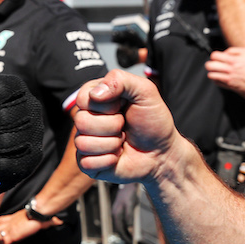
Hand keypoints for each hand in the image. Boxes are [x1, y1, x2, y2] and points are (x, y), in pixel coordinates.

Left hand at [0, 208, 58, 243]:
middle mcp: (10, 222)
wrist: (39, 212)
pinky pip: (1, 243)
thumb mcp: (43, 219)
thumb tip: (59, 221)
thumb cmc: (41, 214)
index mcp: (15, 218)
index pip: (2, 220)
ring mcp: (9, 229)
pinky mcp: (11, 235)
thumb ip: (49, 221)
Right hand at [74, 70, 179, 184]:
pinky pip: (86, 163)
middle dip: (112, 125)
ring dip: (112, 144)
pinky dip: (108, 160)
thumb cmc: (153, 122)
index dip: (105, 105)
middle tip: (125, 126)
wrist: (162, 152)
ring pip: (83, 143)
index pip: (82, 98)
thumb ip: (121, 80)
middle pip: (82, 121)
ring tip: (122, 141)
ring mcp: (85, 141)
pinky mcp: (86, 163)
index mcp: (96, 99)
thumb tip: (95, 94)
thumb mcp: (145, 92)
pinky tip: (117, 156)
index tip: (122, 107)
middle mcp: (87, 119)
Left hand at [204, 46, 244, 102]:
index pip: (214, 56)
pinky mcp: (228, 85)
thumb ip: (232, 50)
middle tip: (214, 64)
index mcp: (232, 60)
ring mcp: (227, 78)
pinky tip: (221, 77)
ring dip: (212, 72)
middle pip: (209, 65)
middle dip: (210, 64)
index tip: (217, 58)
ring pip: (211, 75)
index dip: (214, 56)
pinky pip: (216, 82)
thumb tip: (223, 53)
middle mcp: (229, 69)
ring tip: (216, 71)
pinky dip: (216, 79)